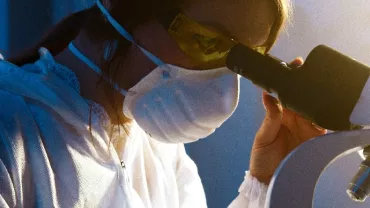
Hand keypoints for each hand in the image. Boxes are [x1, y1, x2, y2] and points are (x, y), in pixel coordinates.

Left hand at [249, 57, 326, 183]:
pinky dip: (325, 115)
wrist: (270, 179)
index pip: (285, 93)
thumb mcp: (263, 137)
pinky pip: (323, 123)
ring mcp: (305, 126)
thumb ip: (269, 117)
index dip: (289, 79)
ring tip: (317, 85)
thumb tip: (267, 94)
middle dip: (305, 83)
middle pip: (301, 97)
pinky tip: (325, 107)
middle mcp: (293, 117)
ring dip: (315, 97)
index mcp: (279, 114)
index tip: (294, 65)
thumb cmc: (261, 157)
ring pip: (313, 107)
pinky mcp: (315, 137)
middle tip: (308, 70)